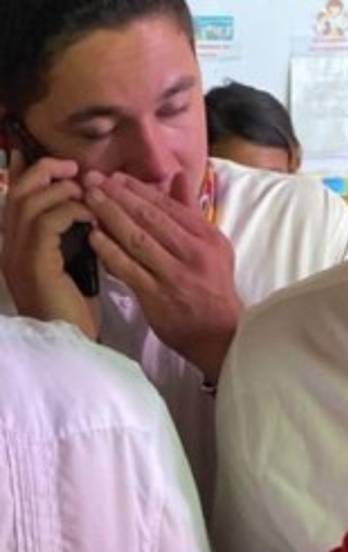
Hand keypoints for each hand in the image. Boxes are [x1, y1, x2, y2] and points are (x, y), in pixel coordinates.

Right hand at [0, 149, 98, 337]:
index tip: (61, 165)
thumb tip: (91, 213)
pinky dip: (71, 212)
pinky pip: (48, 222)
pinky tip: (91, 217)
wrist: (71, 343)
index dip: (30, 174)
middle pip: (16, 192)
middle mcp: (9, 245)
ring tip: (86, 191)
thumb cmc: (75, 310)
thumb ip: (73, 239)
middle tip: (73, 167)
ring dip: (61, 190)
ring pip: (30, 202)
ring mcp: (18, 254)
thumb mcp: (74, 266)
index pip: (15, 199)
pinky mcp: (34, 263)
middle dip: (44, 171)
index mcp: (16, 245)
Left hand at [84, 170, 240, 381]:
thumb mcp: (214, 247)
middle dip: (118, 196)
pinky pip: (128, 268)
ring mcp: (174, 275)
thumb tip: (177, 177)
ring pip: (137, 239)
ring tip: (88, 199)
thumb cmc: (214, 288)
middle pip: (150, 218)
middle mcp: (193, 253)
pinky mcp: (157, 296)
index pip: (168, 206)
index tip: (115, 176)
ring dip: (110, 216)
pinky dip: (109, 250)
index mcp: (207, 238)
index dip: (138, 189)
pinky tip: (94, 236)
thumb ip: (191, 212)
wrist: (220, 334)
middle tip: (93, 179)